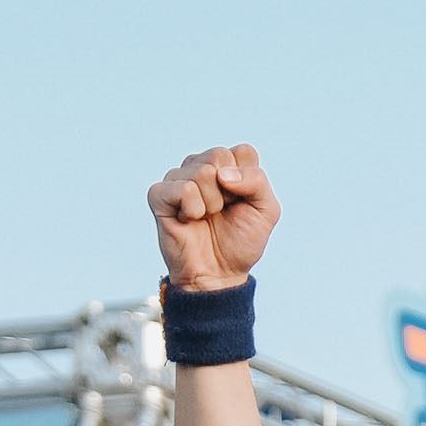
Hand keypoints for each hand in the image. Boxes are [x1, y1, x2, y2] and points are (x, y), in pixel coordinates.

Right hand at [145, 144, 278, 290]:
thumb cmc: (241, 241)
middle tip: (223, 211)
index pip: (243, 152)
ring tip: (206, 217)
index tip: (242, 202)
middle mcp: (200, 166)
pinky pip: (183, 189)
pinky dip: (193, 210)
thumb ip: (257, 182)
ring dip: (212, 204)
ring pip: (202, 172)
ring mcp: (177, 178)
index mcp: (227, 166)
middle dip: (229, 192)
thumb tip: (222, 173)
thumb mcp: (267, 211)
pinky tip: (189, 219)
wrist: (219, 273)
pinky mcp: (159, 194)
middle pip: (219, 156)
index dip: (248, 181)